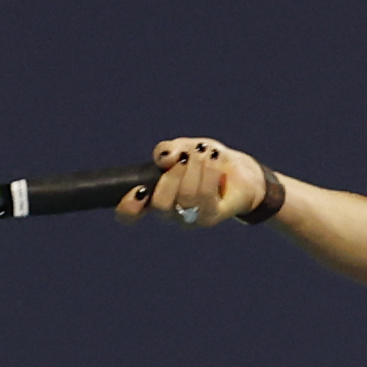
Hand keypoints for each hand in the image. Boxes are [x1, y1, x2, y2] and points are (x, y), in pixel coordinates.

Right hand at [114, 137, 268, 227]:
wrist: (238, 170)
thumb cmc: (204, 160)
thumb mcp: (182, 148)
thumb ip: (167, 150)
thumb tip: (165, 158)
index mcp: (154, 197)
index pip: (129, 214)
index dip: (128, 207)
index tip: (139, 189)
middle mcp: (169, 213)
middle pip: (160, 203)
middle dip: (173, 174)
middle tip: (185, 157)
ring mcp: (189, 218)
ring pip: (185, 197)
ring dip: (195, 167)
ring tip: (205, 153)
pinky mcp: (210, 218)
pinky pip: (206, 196)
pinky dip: (209, 172)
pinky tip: (214, 159)